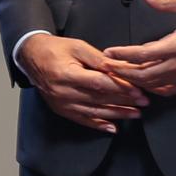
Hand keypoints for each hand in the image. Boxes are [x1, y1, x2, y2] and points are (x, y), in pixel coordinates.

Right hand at [20, 34, 147, 133]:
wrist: (31, 57)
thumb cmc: (55, 49)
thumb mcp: (78, 47)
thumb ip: (99, 59)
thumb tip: (120, 68)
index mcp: (68, 75)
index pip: (100, 84)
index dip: (121, 88)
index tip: (138, 91)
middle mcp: (64, 92)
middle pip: (100, 99)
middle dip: (124, 102)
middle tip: (143, 103)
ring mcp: (62, 104)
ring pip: (94, 112)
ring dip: (116, 115)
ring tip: (134, 115)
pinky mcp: (61, 109)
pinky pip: (82, 120)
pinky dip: (98, 125)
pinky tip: (112, 128)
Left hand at [101, 0, 175, 97]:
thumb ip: (168, 1)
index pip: (143, 54)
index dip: (123, 55)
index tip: (108, 53)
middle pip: (143, 74)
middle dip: (122, 72)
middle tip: (107, 67)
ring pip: (153, 85)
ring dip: (134, 81)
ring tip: (119, 74)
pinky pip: (166, 90)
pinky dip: (151, 87)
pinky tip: (142, 82)